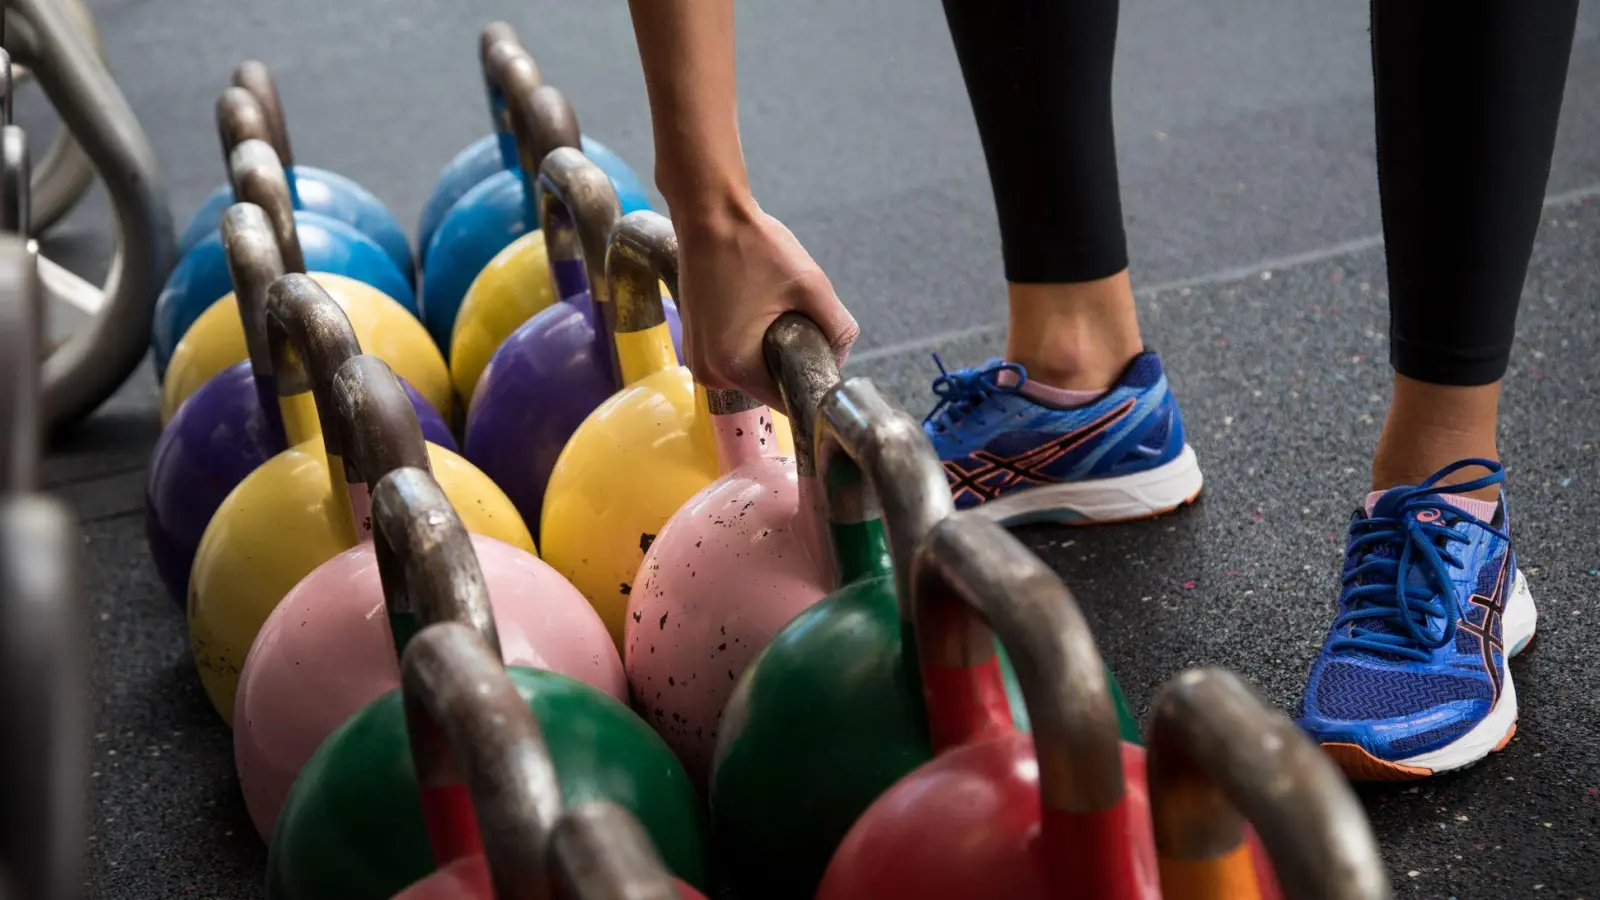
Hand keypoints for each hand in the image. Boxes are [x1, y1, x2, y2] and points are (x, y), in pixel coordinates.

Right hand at [673, 196, 858, 412]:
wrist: (708, 213)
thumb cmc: (753, 244)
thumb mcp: (811, 285)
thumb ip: (838, 327)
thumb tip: (843, 357)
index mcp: (733, 366)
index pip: (786, 401)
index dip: (810, 384)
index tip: (822, 357)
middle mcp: (708, 371)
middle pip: (768, 387)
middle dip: (789, 363)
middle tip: (797, 319)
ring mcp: (697, 357)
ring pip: (751, 371)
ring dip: (770, 351)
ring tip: (773, 308)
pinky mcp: (695, 342)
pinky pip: (734, 356)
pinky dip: (751, 342)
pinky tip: (755, 308)